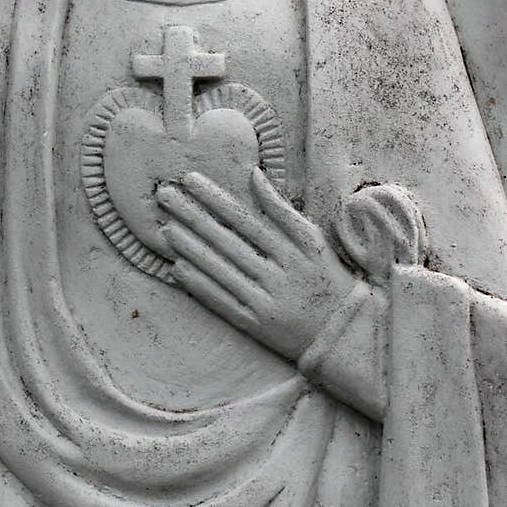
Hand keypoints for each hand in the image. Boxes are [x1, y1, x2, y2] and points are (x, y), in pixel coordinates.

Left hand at [157, 168, 358, 360]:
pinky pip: (221, 301)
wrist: (342, 332)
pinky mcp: (255, 325)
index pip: (245, 218)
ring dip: (190, 248)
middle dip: (193, 216)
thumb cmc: (326, 277)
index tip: (190, 180)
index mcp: (293, 249)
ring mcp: (265, 301)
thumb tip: (254, 175)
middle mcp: (278, 274)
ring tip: (165, 229)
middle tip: (164, 197)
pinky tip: (177, 268)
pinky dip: (198, 284)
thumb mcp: (312, 239)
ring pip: (220, 270)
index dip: (216, 198)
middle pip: (227, 240)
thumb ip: (281, 209)